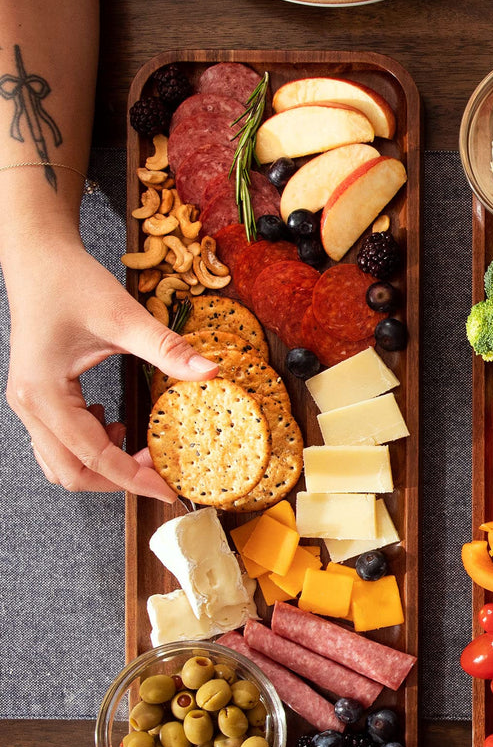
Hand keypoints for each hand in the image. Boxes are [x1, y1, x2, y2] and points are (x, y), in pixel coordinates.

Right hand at [4, 239, 214, 499]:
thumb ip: (167, 349)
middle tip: (160, 474)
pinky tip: (114, 424)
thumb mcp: (123, 317)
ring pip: (60, 461)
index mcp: (43, 393)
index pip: (92, 456)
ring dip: (101, 466)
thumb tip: (211, 372)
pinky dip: (89, 446)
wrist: (37, 257)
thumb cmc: (71, 282)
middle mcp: (28, 405)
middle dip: (116, 480)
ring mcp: (28, 402)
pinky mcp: (36, 395)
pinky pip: (58, 440)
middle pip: (69, 472)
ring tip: (141, 450)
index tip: (169, 490)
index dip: (132, 478)